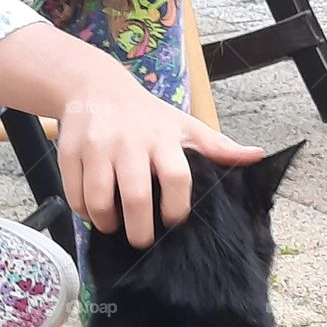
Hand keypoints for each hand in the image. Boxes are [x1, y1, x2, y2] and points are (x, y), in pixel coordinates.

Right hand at [57, 64, 262, 247]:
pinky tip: (94, 210)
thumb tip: (257, 157)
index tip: (174, 222)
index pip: (175, 177)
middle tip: (142, 240)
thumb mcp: (183, 125)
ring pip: (99, 201)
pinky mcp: (68, 151)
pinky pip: (75, 195)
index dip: (176, 208)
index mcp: (162, 137)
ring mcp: (96, 146)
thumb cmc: (146, 114)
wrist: (93, 85)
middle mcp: (129, 141)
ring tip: (115, 226)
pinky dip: (83, 212)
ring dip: (107, 223)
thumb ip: (218, 147)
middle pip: (136, 197)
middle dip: (140, 231)